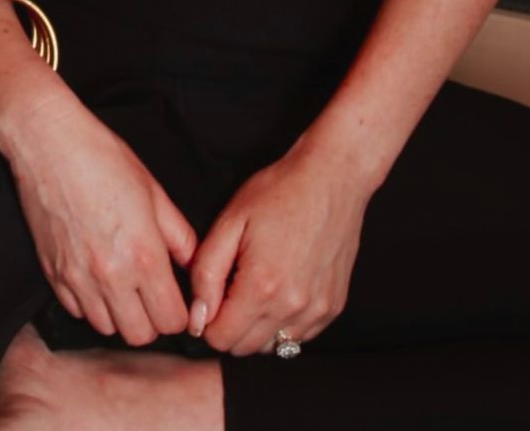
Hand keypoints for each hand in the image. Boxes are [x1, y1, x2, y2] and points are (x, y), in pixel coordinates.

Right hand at [1, 88, 196, 344]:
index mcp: (144, 255)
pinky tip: (92, 275)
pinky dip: (87, 302)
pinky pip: (75, 310)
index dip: (179, 311)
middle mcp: (111, 274)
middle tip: (149, 293)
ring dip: (118, 313)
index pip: (173, 320)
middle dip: (151, 319)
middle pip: (140, 335)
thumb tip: (193, 266)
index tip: (174, 295)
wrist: (46, 140)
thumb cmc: (101, 156)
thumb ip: (180, 236)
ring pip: (106, 327)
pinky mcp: (51, 270)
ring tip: (120, 285)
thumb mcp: (154, 191)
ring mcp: (77, 276)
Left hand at [190, 133, 372, 355]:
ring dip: (254, 327)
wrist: (330, 181)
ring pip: (273, 346)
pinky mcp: (333, 307)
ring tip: (249, 288)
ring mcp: (317, 311)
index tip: (205, 297)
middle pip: (245, 348)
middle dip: (226, 326)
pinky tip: (275, 292)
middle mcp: (293, 308)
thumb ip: (207, 272)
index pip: (221, 338)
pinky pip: (299, 336)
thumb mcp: (229, 222)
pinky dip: (281, 324)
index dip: (205, 321)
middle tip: (224, 290)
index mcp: (262, 287)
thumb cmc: (276, 193)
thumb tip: (197, 314)